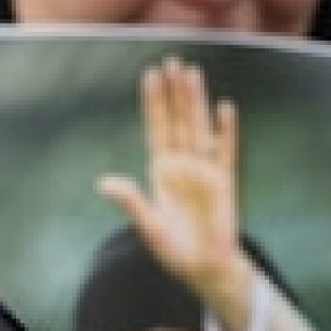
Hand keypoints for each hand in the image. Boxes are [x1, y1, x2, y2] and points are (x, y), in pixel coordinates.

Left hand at [100, 58, 254, 330]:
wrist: (204, 269)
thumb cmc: (174, 250)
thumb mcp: (147, 226)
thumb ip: (130, 202)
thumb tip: (104, 183)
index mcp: (161, 172)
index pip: (156, 129)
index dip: (153, 103)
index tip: (150, 75)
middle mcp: (183, 166)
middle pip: (178, 120)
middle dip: (174, 92)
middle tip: (171, 60)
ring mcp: (205, 171)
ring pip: (199, 128)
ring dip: (196, 101)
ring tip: (193, 73)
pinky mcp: (225, 182)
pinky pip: (226, 152)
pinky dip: (226, 131)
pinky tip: (225, 108)